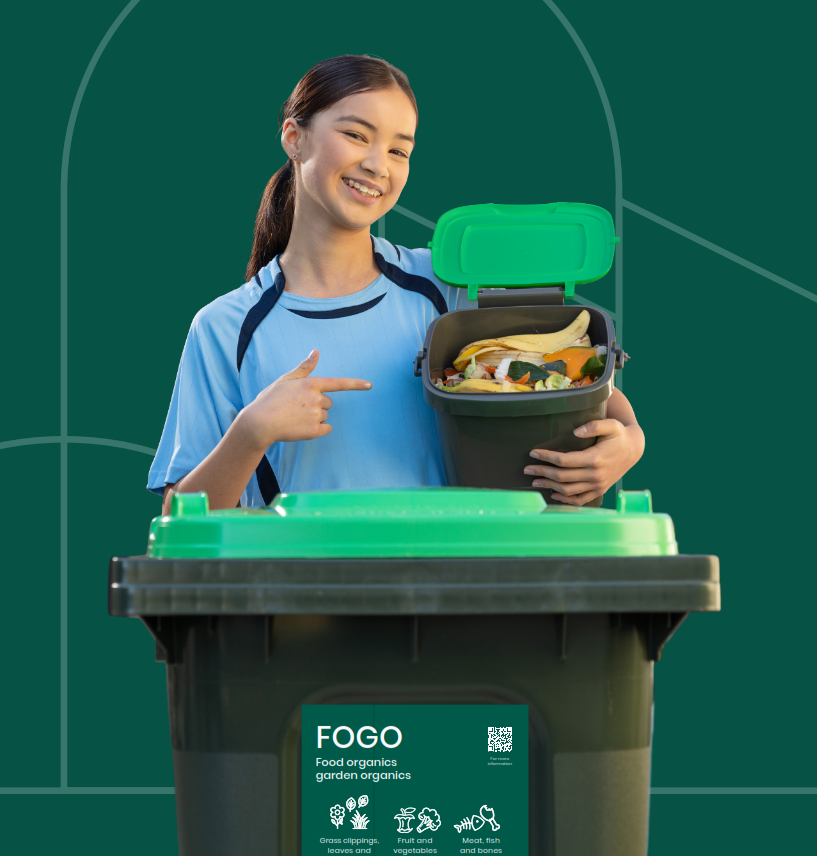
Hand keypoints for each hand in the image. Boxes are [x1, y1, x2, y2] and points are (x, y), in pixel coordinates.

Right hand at [237, 349, 371, 448]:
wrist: (259, 423)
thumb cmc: (270, 399)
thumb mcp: (286, 380)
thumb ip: (305, 368)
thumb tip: (316, 351)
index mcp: (311, 384)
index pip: (338, 383)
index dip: (356, 384)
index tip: (370, 385)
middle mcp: (316, 399)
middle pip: (328, 403)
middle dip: (317, 405)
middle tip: (297, 407)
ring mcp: (316, 415)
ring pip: (325, 416)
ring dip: (315, 418)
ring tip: (295, 417)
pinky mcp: (314, 431)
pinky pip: (326, 429)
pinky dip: (317, 430)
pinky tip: (301, 427)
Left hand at [524, 419, 644, 505]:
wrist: (634, 449)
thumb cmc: (619, 435)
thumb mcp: (611, 425)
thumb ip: (594, 426)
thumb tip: (576, 431)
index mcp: (595, 459)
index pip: (564, 460)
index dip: (546, 457)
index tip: (533, 453)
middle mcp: (595, 475)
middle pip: (562, 477)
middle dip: (542, 472)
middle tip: (527, 469)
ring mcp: (597, 485)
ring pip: (568, 490)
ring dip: (549, 486)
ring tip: (535, 481)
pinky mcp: (599, 490)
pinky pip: (580, 499)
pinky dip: (565, 499)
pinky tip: (553, 494)